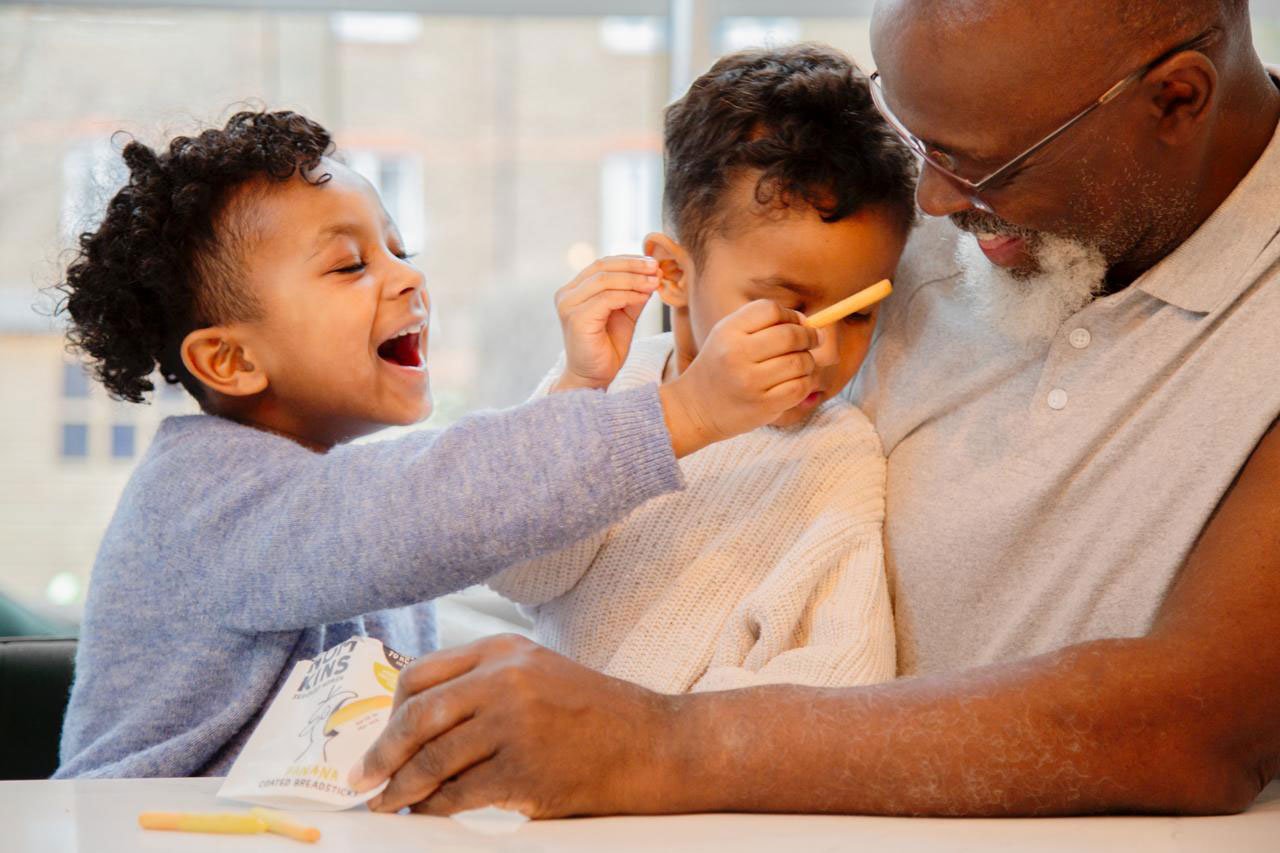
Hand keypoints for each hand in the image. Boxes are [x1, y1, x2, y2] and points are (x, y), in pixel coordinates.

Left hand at [350, 635, 674, 816]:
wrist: (649, 744)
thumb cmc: (592, 714)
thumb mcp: (536, 672)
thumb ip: (483, 683)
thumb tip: (415, 720)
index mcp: (502, 649)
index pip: (420, 675)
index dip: (390, 712)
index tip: (378, 738)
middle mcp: (505, 679)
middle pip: (418, 715)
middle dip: (380, 753)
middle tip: (360, 778)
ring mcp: (515, 724)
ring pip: (433, 759)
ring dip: (401, 788)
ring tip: (387, 802)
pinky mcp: (524, 770)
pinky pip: (460, 794)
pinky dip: (435, 808)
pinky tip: (427, 813)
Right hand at [551, 256, 660, 392]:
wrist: (593, 378)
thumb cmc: (607, 348)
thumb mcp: (624, 314)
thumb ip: (633, 294)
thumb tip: (652, 273)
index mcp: (574, 290)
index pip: (602, 265)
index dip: (628, 260)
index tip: (653, 263)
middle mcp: (566, 294)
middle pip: (602, 267)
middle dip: (633, 265)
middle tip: (656, 268)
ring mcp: (568, 306)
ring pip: (605, 280)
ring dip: (634, 279)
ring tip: (655, 281)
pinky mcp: (576, 319)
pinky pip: (607, 298)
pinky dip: (629, 295)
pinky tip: (644, 297)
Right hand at [659, 300, 818, 456]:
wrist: (696, 408)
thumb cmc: (720, 367)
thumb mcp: (728, 335)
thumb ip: (763, 323)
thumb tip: (809, 324)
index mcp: (728, 331)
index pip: (771, 310)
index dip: (791, 315)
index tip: (797, 324)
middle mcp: (737, 354)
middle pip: (790, 335)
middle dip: (809, 336)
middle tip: (814, 340)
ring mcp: (750, 382)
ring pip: (800, 362)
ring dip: (807, 361)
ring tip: (799, 365)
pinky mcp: (763, 406)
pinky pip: (800, 387)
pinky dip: (804, 383)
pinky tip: (794, 382)